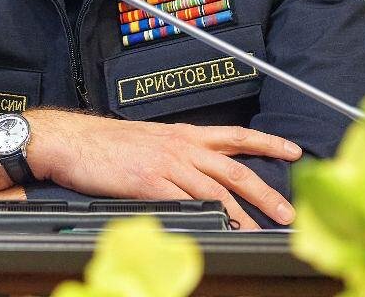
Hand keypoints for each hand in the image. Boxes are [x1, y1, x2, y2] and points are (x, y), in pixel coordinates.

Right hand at [0, 110, 300, 229]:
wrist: (70, 141)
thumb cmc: (103, 144)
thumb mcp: (147, 141)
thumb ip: (174, 154)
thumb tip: (195, 173)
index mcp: (181, 134)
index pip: (234, 134)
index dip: (266, 141)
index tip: (293, 150)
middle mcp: (180, 146)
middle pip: (234, 167)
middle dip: (265, 190)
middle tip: (287, 210)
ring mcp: (166, 163)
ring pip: (216, 189)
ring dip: (243, 212)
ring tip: (261, 230)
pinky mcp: (150, 182)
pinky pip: (186, 201)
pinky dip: (208, 216)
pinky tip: (220, 228)